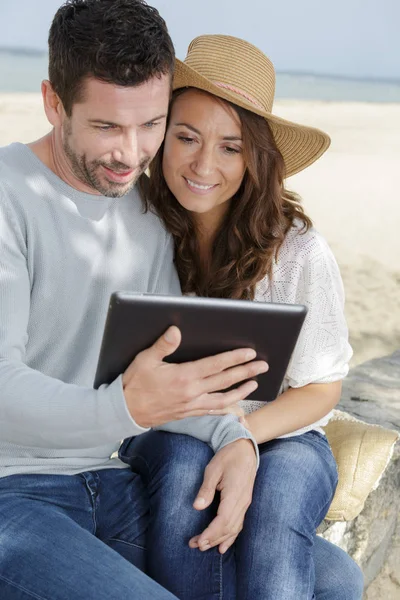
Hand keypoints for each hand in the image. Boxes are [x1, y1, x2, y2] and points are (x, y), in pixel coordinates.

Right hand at [123, 326, 267, 427]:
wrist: (125, 411)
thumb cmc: (134, 383)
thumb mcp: (145, 359)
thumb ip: (163, 345)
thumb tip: (176, 330)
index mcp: (184, 376)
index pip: (215, 365)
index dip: (234, 358)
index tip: (249, 352)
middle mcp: (192, 392)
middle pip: (225, 380)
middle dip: (246, 371)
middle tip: (263, 365)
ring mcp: (191, 405)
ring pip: (223, 398)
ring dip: (241, 390)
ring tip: (254, 383)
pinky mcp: (188, 413)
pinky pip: (212, 411)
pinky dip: (225, 407)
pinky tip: (234, 405)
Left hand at [189, 438, 256, 553]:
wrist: (245, 448)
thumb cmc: (228, 457)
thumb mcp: (213, 469)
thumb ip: (206, 489)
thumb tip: (197, 507)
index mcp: (234, 494)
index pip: (223, 520)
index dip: (211, 533)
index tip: (199, 541)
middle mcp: (242, 502)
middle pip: (228, 528)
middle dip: (211, 539)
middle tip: (195, 545)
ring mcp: (245, 503)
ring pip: (234, 528)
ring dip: (219, 539)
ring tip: (203, 546)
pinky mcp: (244, 503)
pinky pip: (239, 524)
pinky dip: (231, 537)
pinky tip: (222, 546)